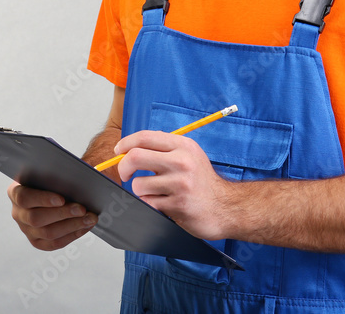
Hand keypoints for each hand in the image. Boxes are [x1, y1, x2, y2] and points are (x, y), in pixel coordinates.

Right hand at [7, 181, 96, 250]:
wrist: (53, 191)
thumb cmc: (52, 179)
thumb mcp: (50, 173)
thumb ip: (58, 174)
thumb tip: (79, 177)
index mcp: (15, 192)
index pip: (24, 198)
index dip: (43, 199)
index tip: (62, 199)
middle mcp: (18, 213)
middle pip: (36, 218)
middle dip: (63, 214)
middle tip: (83, 209)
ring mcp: (26, 229)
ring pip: (47, 233)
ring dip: (72, 225)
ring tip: (90, 218)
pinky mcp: (37, 241)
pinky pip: (54, 243)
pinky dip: (72, 235)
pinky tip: (85, 227)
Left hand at [114, 130, 231, 239]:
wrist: (226, 207)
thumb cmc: (202, 182)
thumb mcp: (189, 155)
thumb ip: (164, 149)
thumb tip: (130, 148)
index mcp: (183, 145)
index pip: (145, 137)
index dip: (126, 143)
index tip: (119, 151)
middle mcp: (182, 161)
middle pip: (136, 157)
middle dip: (123, 166)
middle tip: (125, 174)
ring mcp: (180, 183)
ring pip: (139, 184)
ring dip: (141, 191)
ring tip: (155, 193)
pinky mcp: (178, 204)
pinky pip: (148, 203)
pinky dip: (150, 205)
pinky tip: (164, 204)